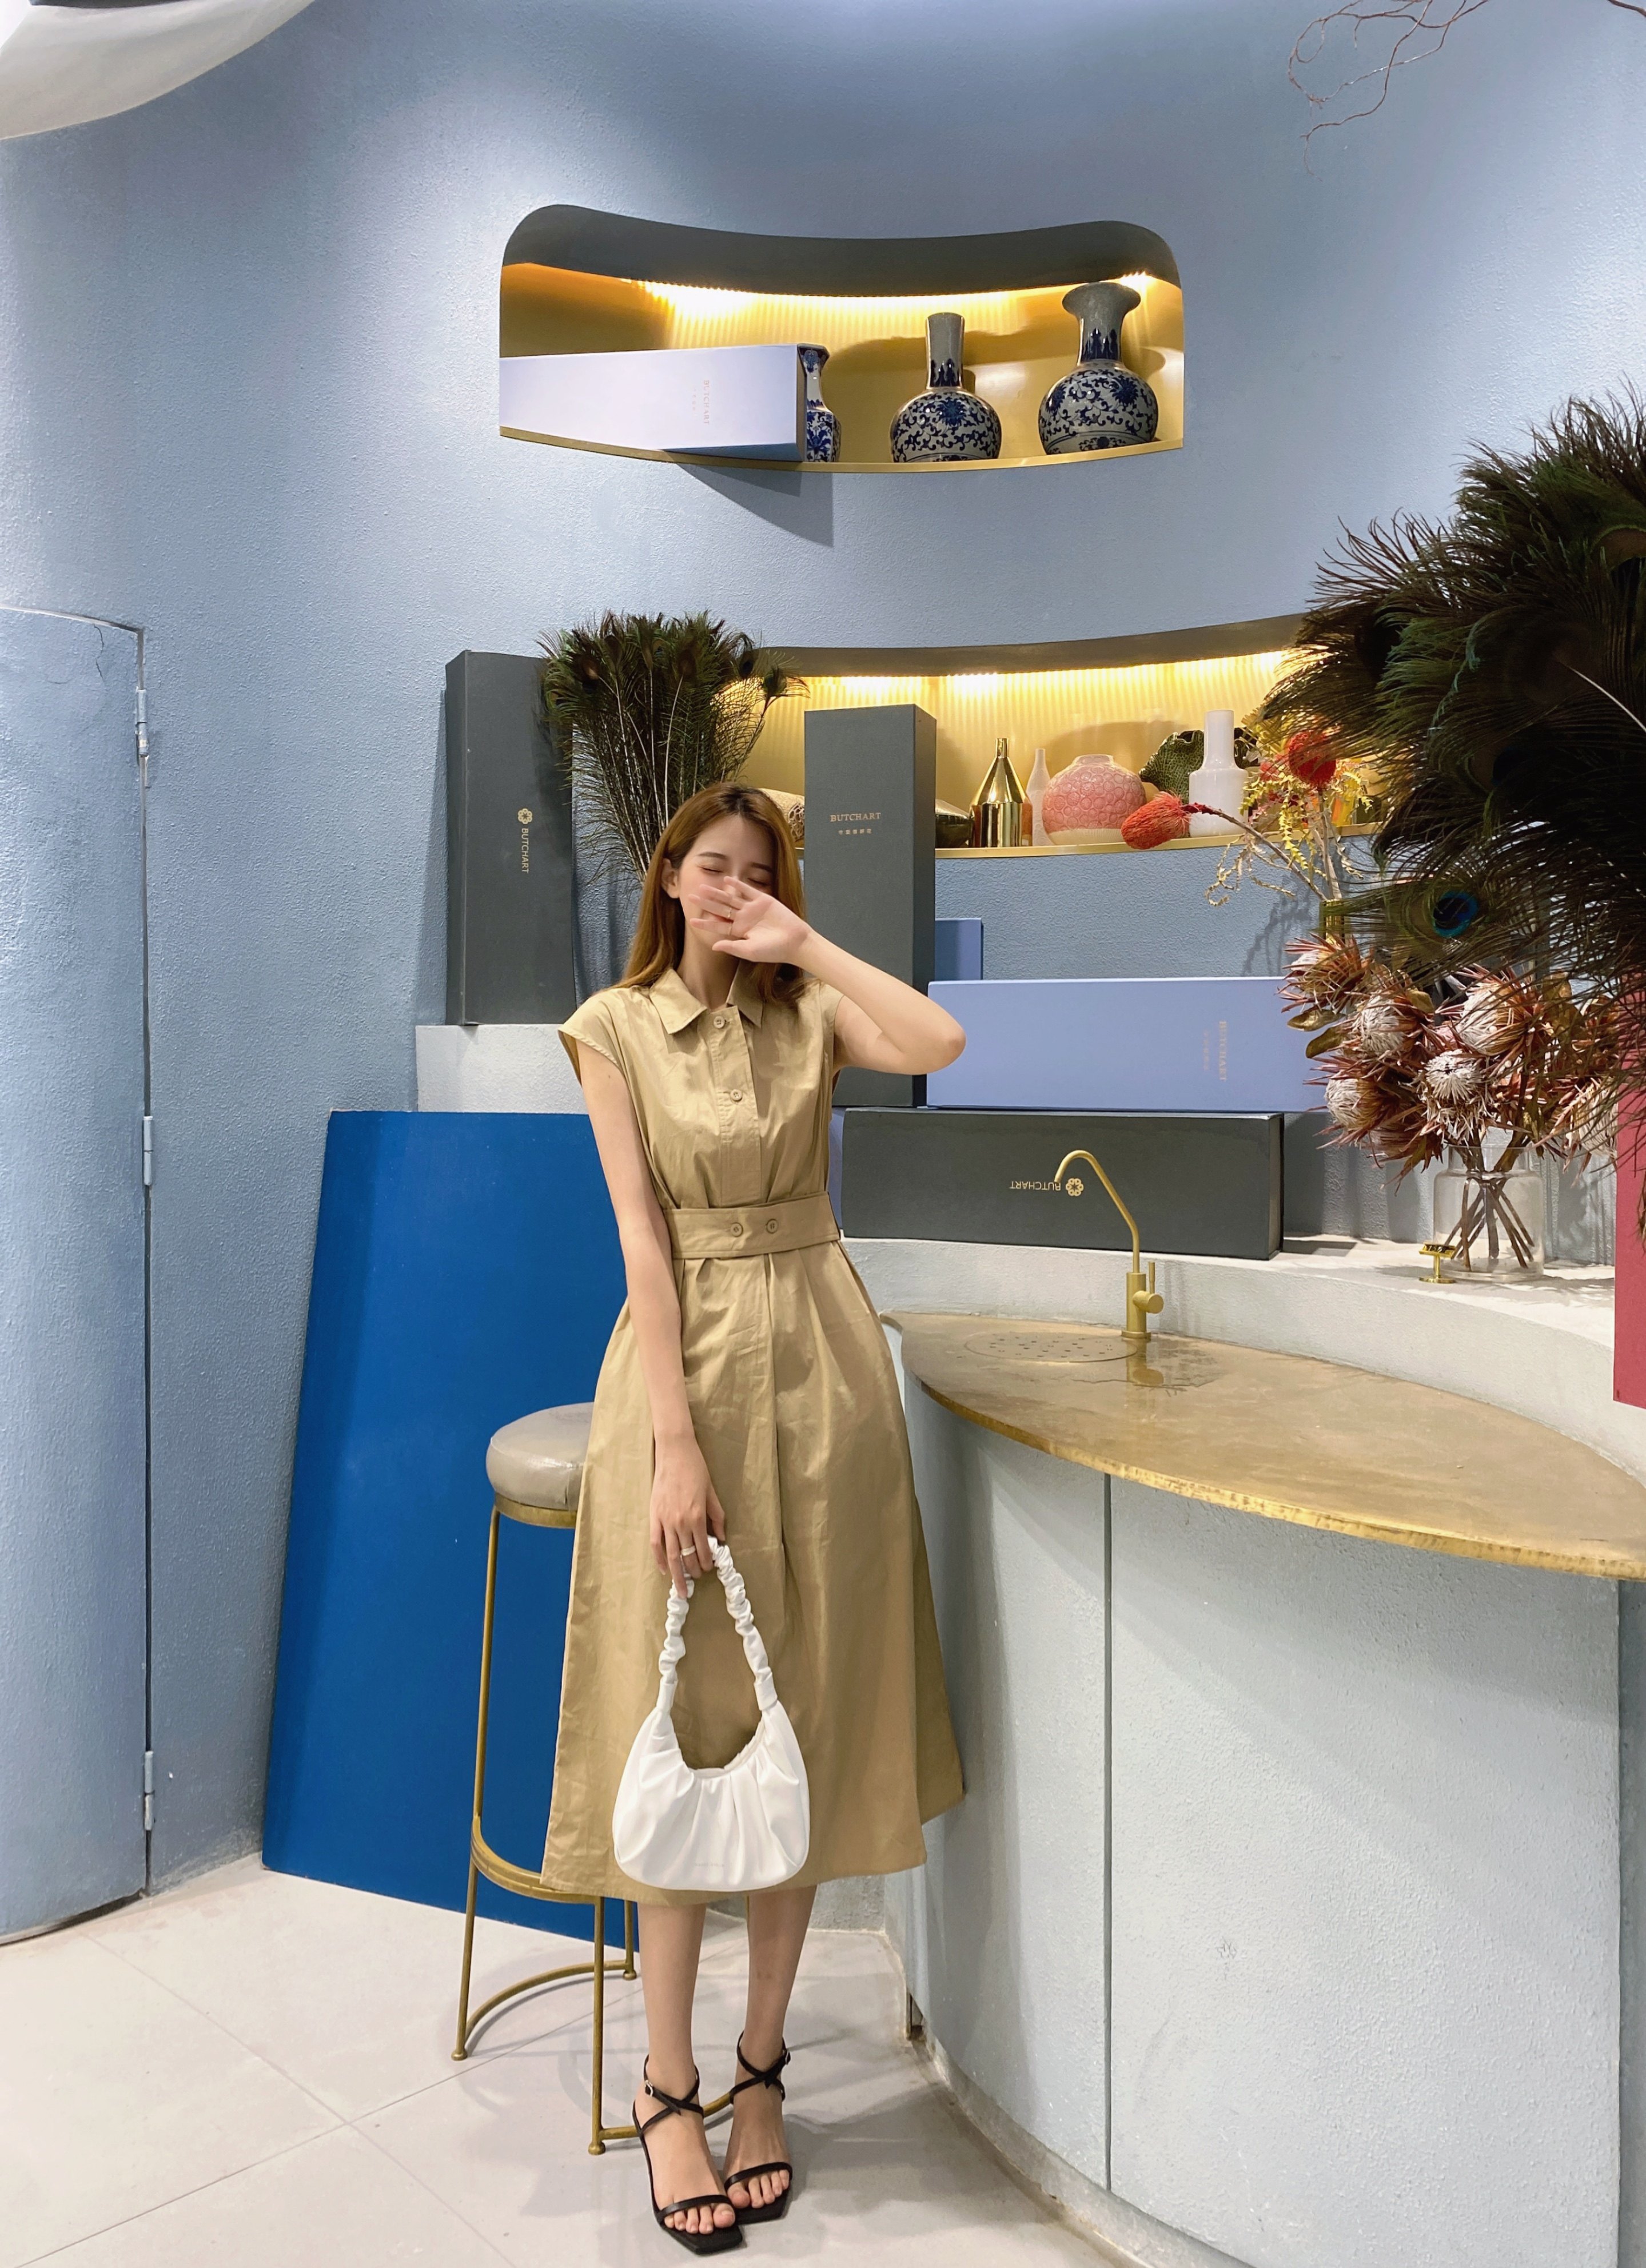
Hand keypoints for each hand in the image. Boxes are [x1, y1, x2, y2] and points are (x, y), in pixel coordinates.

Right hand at [650, 1438, 726, 1596]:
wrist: (675, 1452)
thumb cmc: (696, 1469)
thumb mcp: (712, 1493)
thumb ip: (716, 1517)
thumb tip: (721, 1537)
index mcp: (697, 1516)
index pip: (702, 1548)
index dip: (707, 1561)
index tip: (710, 1568)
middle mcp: (680, 1522)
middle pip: (686, 1555)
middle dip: (693, 1570)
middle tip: (697, 1579)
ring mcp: (665, 1519)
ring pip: (670, 1553)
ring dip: (677, 1573)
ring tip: (681, 1588)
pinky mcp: (653, 1515)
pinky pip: (655, 1542)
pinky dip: (658, 1558)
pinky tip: (663, 1569)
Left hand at [696, 875, 811, 965]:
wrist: (795, 941)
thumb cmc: (773, 950)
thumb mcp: (749, 951)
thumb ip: (731, 947)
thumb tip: (713, 947)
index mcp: (739, 932)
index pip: (718, 926)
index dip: (705, 922)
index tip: (691, 920)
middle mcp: (744, 919)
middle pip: (721, 909)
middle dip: (706, 903)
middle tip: (691, 897)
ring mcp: (752, 908)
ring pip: (731, 899)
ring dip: (717, 893)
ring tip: (703, 887)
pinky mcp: (763, 900)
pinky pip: (748, 890)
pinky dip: (738, 885)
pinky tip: (727, 880)